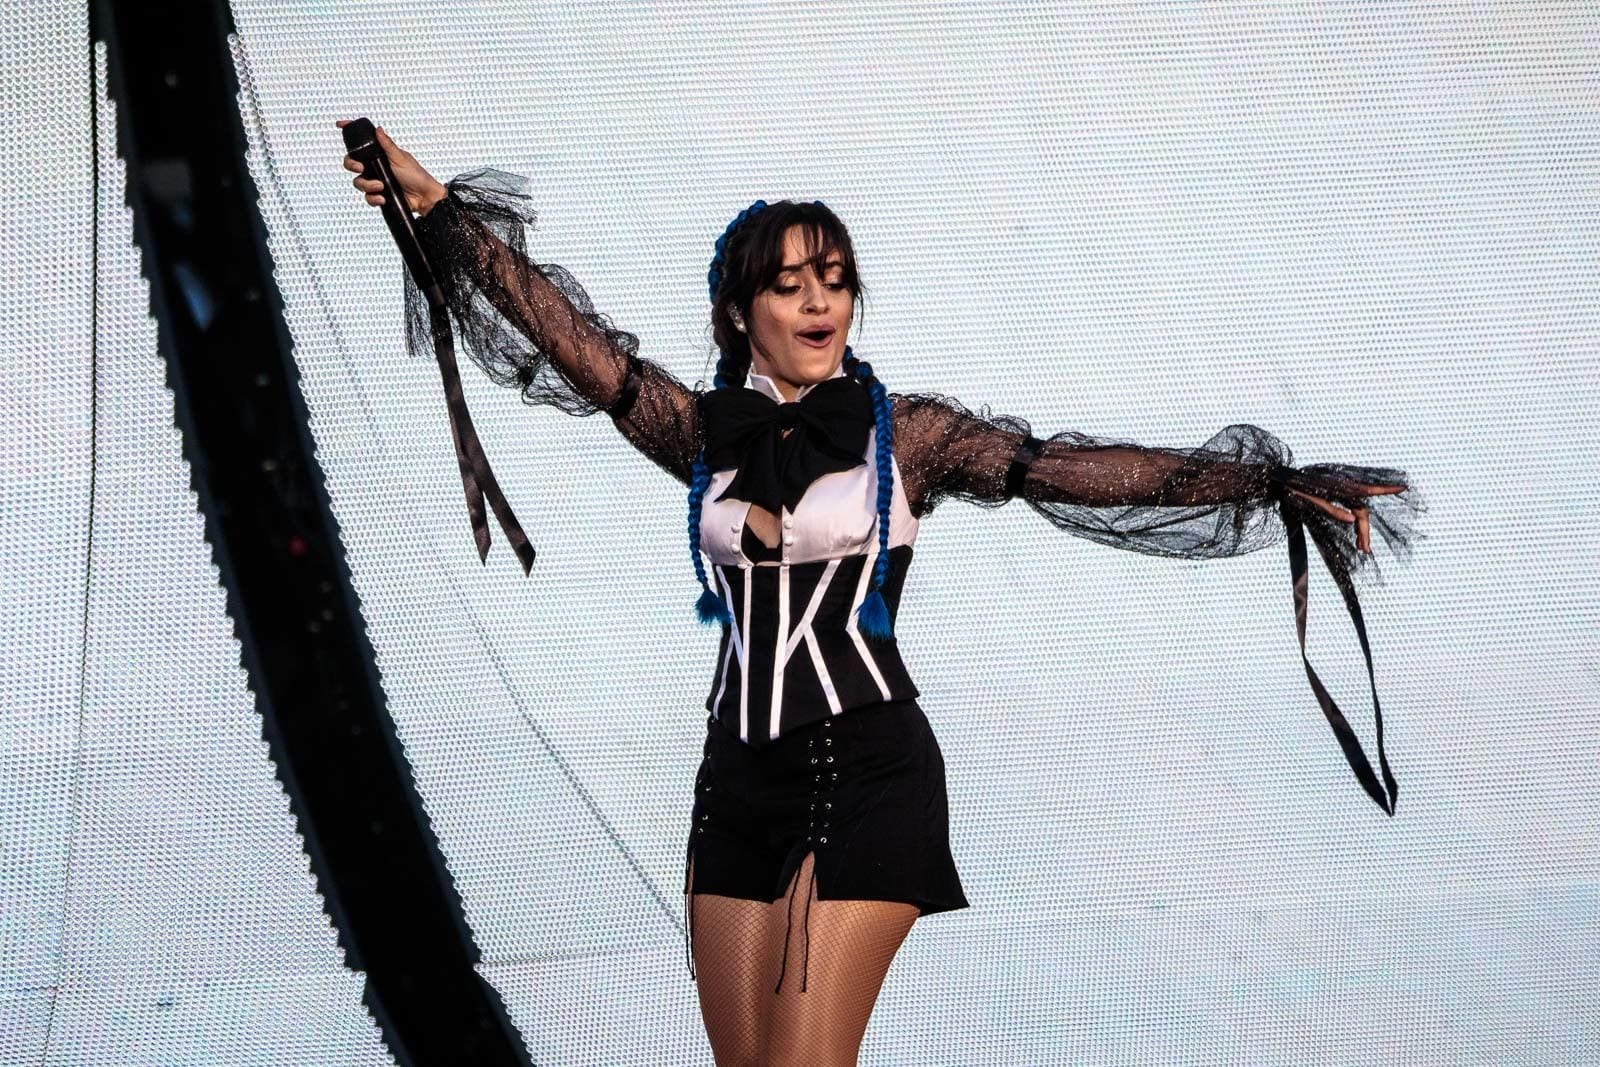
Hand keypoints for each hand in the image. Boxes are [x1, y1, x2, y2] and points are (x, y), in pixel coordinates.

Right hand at [335, 120, 447, 215]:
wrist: (424, 198)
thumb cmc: (417, 176)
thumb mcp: (401, 158)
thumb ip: (387, 145)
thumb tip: (378, 130)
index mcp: (380, 155)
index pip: (361, 144)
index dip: (350, 134)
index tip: (340, 125)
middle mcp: (375, 167)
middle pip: (351, 163)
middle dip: (351, 165)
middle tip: (360, 168)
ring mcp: (376, 181)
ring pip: (358, 182)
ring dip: (367, 185)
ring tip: (381, 186)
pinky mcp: (378, 195)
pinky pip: (367, 197)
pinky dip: (373, 198)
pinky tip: (383, 197)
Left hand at [1286, 482, 1405, 555]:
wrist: (1281, 483)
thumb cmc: (1293, 490)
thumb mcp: (1310, 502)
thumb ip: (1331, 510)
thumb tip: (1351, 521)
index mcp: (1340, 488)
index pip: (1368, 490)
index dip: (1387, 489)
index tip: (1404, 487)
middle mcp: (1343, 490)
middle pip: (1362, 511)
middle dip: (1365, 531)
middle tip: (1365, 550)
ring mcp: (1339, 494)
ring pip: (1357, 513)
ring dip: (1361, 530)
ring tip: (1363, 548)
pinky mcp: (1335, 498)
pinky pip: (1350, 512)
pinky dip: (1354, 525)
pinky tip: (1356, 538)